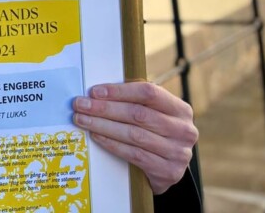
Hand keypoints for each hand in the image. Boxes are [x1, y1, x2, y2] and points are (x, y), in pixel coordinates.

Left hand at [73, 82, 198, 193]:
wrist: (168, 168)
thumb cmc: (155, 133)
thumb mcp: (153, 114)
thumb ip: (135, 101)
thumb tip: (98, 92)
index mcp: (180, 110)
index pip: (149, 93)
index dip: (119, 91)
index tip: (95, 92)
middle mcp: (184, 130)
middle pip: (138, 114)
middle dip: (105, 108)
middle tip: (80, 105)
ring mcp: (178, 153)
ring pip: (134, 134)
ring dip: (103, 126)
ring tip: (82, 120)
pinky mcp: (168, 171)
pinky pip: (134, 154)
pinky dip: (112, 144)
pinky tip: (97, 136)